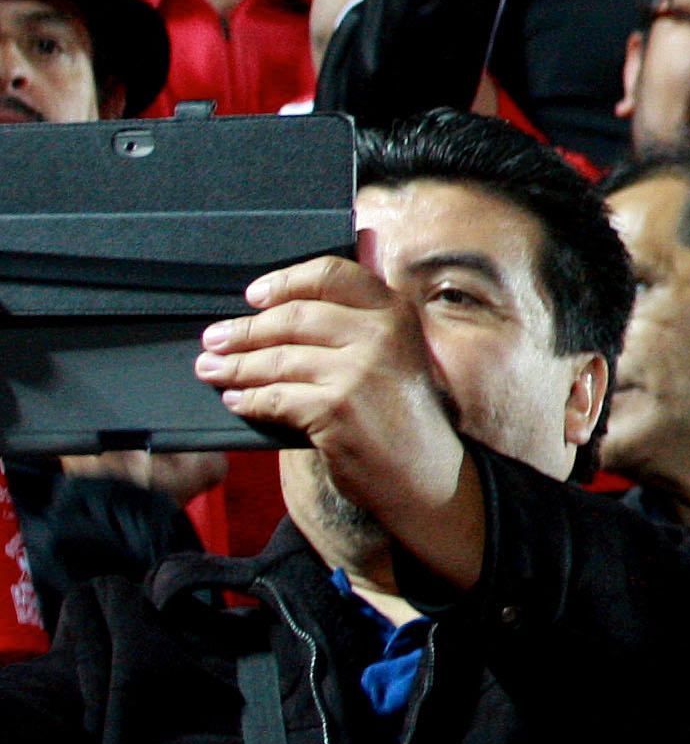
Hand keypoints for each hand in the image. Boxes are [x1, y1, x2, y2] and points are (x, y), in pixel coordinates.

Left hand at [197, 252, 476, 559]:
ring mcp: (358, 370)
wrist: (423, 470)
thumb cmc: (400, 413)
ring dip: (234, 366)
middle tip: (214, 339)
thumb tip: (280, 314)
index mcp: (393, 311)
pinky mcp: (335, 407)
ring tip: (211, 369)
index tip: (253, 296)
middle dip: (244, 330)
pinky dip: (247, 399)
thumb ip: (356, 326)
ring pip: (276, 359)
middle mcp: (379, 333)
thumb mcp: (394, 354)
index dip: (285, 281)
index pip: (331, 273)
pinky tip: (235, 400)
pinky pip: (273, 396)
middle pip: (293, 316)